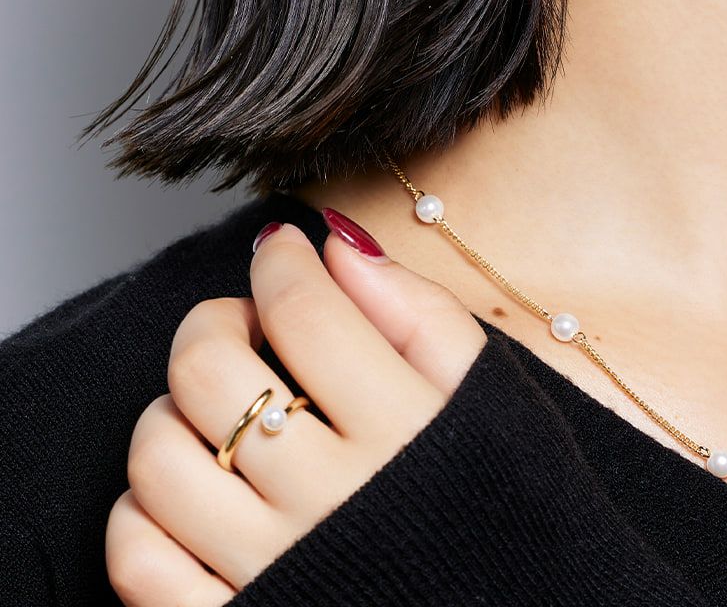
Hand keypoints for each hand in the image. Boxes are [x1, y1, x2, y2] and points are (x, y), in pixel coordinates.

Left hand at [105, 211, 486, 604]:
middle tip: (249, 327)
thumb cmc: (502, 506)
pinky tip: (201, 491)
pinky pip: (137, 558)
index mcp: (404, 431)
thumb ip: (421, 313)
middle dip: (215, 322)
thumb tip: (340, 245)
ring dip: (177, 414)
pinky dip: (144, 511)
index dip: (279, 260)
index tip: (281, 250)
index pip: (302, 309)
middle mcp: (330, 499)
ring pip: (159, 457)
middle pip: (208, 371)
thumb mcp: (494, 397)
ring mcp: (272, 570)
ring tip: (226, 414)